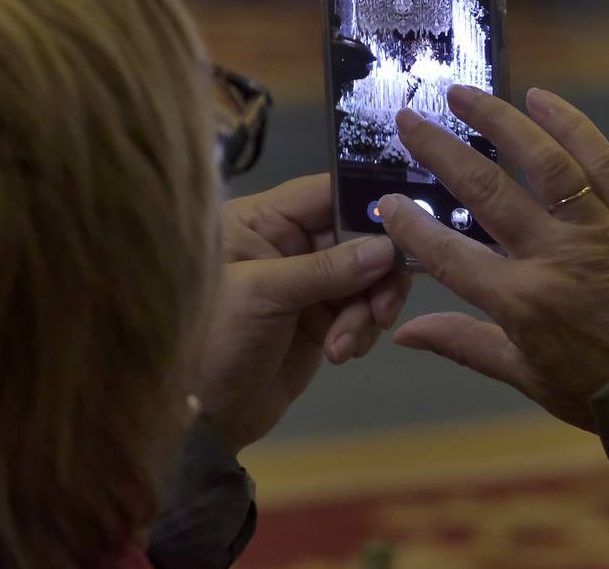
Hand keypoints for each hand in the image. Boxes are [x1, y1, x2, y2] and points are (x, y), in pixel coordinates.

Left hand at [194, 175, 410, 452]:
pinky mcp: (319, 319)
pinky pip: (360, 311)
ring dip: (366, 311)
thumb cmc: (214, 338)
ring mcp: (305, 283)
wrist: (202, 416)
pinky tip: (340, 353)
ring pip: (366, 278)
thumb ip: (327, 268)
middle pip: (357, 237)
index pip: (326, 193)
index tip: (405, 229)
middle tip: (381, 310)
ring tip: (344, 345)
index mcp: (262, 220)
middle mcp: (287, 244)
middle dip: (376, 274)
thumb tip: (387, 247)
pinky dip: (360, 331)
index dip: (367, 205)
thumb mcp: (264, 294)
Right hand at [379, 86, 608, 430]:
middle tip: (409, 121)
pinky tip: (540, 99)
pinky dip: (571, 125)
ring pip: (543, 162)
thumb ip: (465, 344)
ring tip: (464, 94)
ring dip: (500, 121)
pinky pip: (601, 161)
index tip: (384, 199)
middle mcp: (554, 258)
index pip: (449, 255)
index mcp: (521, 303)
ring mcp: (596, 231)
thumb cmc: (604, 390)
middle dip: (440, 152)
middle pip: (486, 192)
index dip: (411, 225)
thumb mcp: (529, 376)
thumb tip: (405, 333)